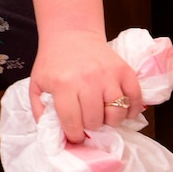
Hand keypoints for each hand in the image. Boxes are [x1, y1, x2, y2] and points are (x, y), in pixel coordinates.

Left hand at [27, 29, 140, 143]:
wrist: (71, 34)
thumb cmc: (53, 62)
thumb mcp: (37, 84)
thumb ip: (40, 110)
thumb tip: (53, 136)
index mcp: (64, 85)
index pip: (72, 121)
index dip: (74, 135)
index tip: (76, 136)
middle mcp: (88, 80)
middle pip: (96, 120)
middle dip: (91, 127)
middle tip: (88, 122)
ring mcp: (109, 75)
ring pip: (117, 112)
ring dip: (111, 121)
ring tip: (104, 117)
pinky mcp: (124, 70)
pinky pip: (135, 97)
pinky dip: (132, 109)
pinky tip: (123, 112)